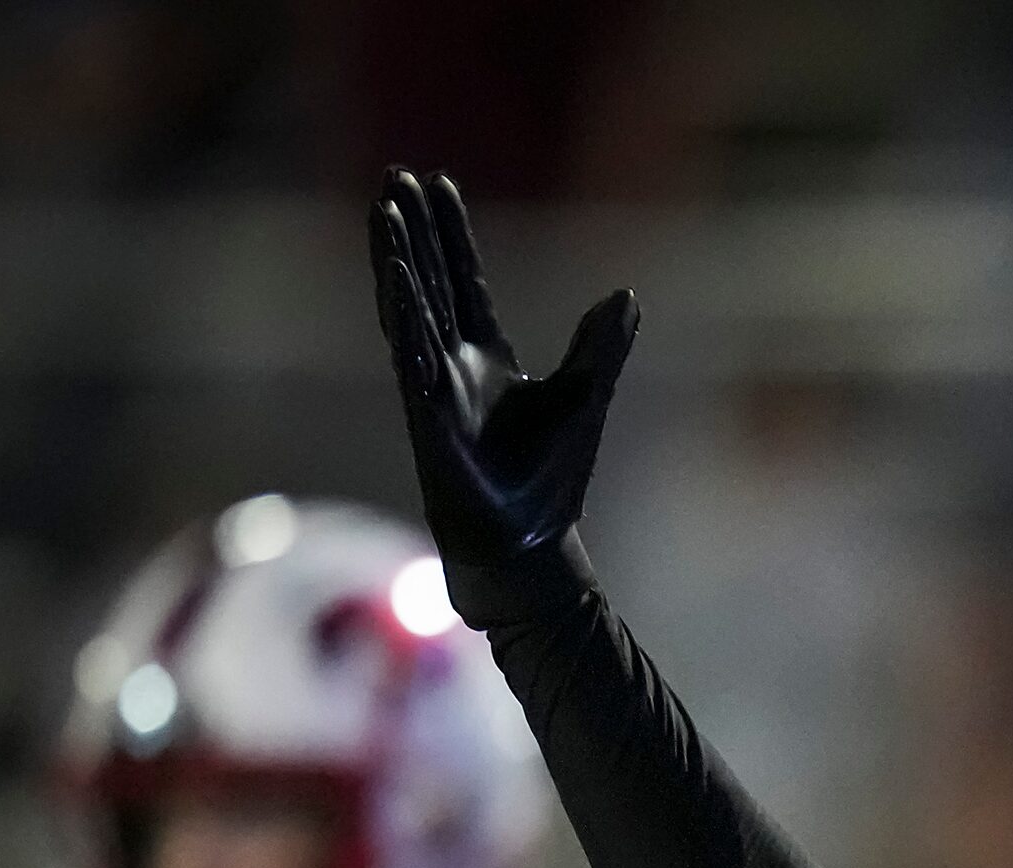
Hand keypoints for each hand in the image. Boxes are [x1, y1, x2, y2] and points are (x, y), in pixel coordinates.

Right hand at [368, 168, 637, 588]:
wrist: (528, 548)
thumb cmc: (550, 484)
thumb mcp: (586, 400)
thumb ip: (603, 348)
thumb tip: (626, 296)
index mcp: (486, 361)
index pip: (464, 283)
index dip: (452, 235)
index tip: (437, 184)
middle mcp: (452, 368)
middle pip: (429, 282)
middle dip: (413, 231)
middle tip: (397, 175)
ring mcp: (433, 390)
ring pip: (409, 310)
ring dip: (397, 258)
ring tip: (386, 207)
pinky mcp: (427, 418)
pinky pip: (411, 357)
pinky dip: (405, 315)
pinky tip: (395, 274)